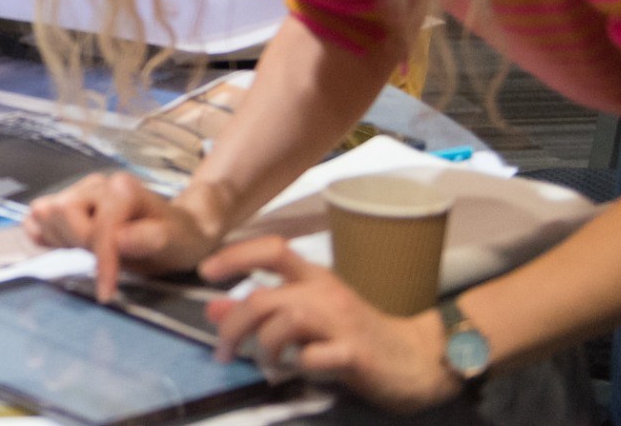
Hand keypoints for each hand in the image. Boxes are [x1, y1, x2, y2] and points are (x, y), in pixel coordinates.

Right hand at [25, 172, 226, 297]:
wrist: (178, 229)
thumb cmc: (178, 237)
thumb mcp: (176, 243)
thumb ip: (150, 239)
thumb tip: (121, 238)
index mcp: (122, 190)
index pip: (97, 227)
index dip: (101, 261)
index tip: (107, 293)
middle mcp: (97, 184)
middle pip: (63, 214)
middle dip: (80, 245)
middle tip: (104, 265)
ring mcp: (79, 191)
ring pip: (48, 214)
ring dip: (64, 242)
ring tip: (91, 254)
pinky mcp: (67, 202)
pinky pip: (39, 217)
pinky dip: (46, 236)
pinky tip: (65, 248)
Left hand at [199, 235, 457, 411]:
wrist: (415, 359)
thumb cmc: (353, 333)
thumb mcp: (306, 316)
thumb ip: (262, 310)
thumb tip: (213, 308)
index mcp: (314, 277)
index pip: (272, 249)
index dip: (235, 256)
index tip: (205, 273)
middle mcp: (325, 293)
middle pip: (266, 297)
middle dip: (233, 324)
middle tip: (222, 350)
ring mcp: (341, 323)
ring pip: (287, 321)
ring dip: (262, 346)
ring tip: (262, 364)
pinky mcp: (355, 355)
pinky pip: (315, 357)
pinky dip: (298, 365)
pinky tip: (297, 372)